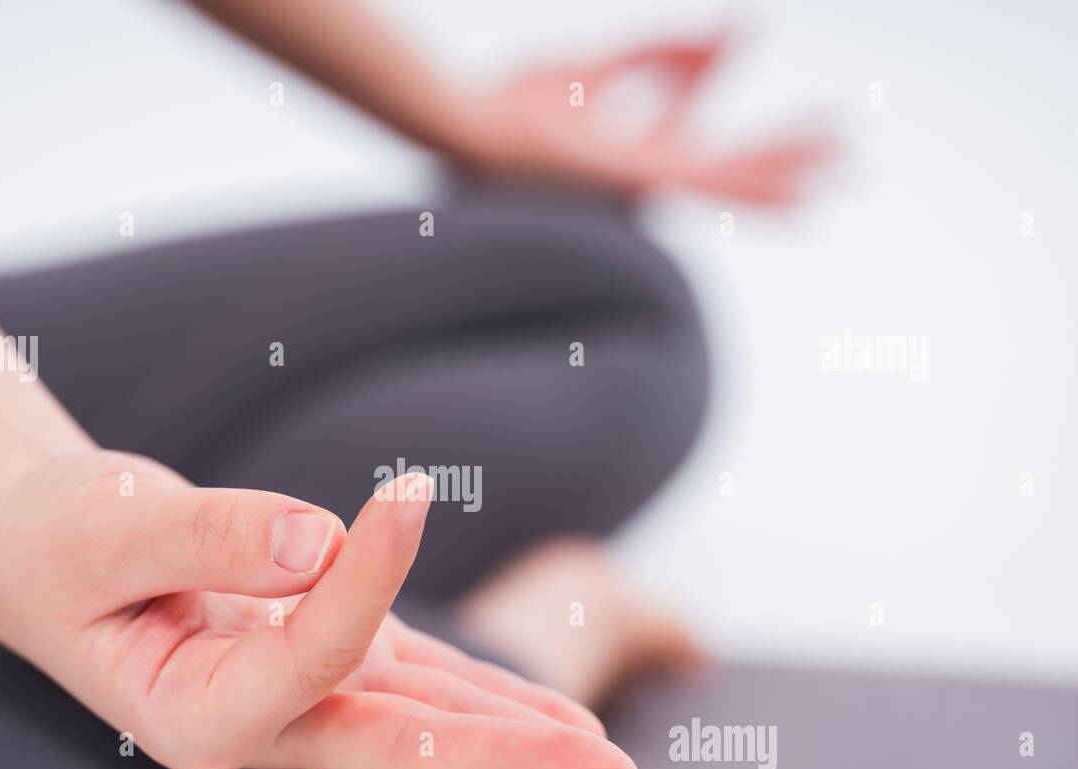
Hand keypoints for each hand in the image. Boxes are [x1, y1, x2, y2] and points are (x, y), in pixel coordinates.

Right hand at [0, 451, 638, 768]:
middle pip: (398, 745)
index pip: (314, 652)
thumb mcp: (108, 531)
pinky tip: (545, 712)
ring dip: (513, 734)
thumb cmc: (59, 542)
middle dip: (506, 756)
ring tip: (606, 756)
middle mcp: (260, 725)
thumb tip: (323, 539)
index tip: (405, 490)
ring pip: (420, 721)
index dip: (368, 574)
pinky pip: (413, 682)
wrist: (43, 548)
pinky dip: (478, 691)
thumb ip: (211, 537)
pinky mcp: (322, 661)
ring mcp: (299, 699)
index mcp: (195, 715)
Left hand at [450, 31, 835, 204]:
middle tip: (843, 163)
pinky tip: (804, 195)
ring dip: (789, 176)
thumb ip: (669, 55)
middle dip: (784, 160)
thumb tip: (749, 26)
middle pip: (729, 168)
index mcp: (629, 152)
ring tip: (844, 177)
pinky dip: (764, 189)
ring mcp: (647, 183)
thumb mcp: (601, 71)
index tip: (743, 31)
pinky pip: (714, 186)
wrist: (470, 126)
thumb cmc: (515, 106)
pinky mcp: (643, 183)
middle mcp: (643, 176)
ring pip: (734, 183)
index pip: (693, 118)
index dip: (717, 70)